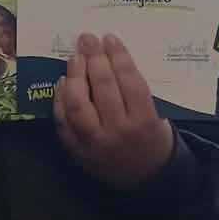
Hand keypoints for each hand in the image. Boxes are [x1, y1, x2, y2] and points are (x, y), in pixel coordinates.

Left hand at [54, 33, 174, 188]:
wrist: (146, 181)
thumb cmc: (152, 140)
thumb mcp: (158, 117)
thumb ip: (136, 93)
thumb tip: (111, 57)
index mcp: (146, 121)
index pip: (130, 82)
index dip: (119, 57)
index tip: (109, 38)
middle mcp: (119, 132)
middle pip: (103, 89)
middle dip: (94, 59)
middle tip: (87, 39)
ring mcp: (95, 143)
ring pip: (78, 105)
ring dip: (74, 77)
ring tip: (75, 57)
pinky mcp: (77, 151)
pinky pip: (63, 122)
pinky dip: (60, 100)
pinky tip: (62, 81)